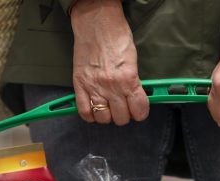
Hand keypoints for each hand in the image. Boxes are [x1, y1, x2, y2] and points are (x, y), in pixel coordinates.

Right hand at [70, 0, 148, 125]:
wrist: (96, 23)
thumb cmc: (116, 36)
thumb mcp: (133, 61)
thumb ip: (134, 82)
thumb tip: (136, 99)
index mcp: (129, 79)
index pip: (139, 110)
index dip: (140, 113)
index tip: (138, 110)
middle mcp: (112, 86)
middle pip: (121, 118)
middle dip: (124, 115)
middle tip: (122, 106)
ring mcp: (94, 87)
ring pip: (103, 118)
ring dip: (107, 116)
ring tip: (108, 106)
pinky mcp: (79, 84)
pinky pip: (84, 112)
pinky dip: (90, 114)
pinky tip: (94, 108)